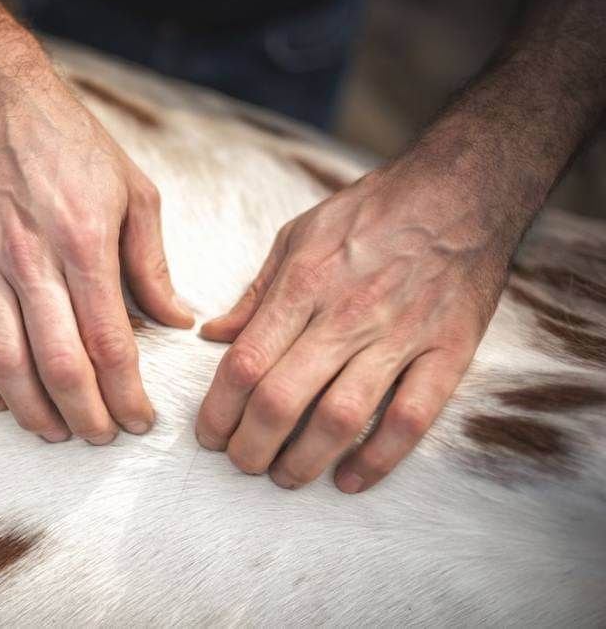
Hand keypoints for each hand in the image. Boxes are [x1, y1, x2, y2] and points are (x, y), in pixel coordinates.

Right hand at [0, 71, 192, 443]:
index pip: (109, 342)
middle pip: (56, 363)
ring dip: (30, 409)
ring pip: (1, 360)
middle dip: (84, 415)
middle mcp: (29, 260)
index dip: (127, 393)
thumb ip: (153, 265)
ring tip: (55, 432)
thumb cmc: (73, 145)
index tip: (141, 421)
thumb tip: (179, 321)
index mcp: (84, 243)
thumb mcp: (134, 193)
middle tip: (102, 437)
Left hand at [195, 154, 516, 491]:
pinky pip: (410, 419)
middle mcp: (347, 314)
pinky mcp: (447, 352)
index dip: (217, 410)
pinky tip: (350, 479)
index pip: (245, 363)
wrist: (461, 190)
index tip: (209, 433)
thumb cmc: (371, 212)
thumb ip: (256, 293)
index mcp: (304, 284)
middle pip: (281, 399)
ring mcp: (400, 336)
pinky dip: (379, 459)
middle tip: (239, 462)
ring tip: (284, 476)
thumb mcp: (298, 235)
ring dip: (304, 460)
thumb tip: (212, 334)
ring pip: (340, 418)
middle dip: (250, 445)